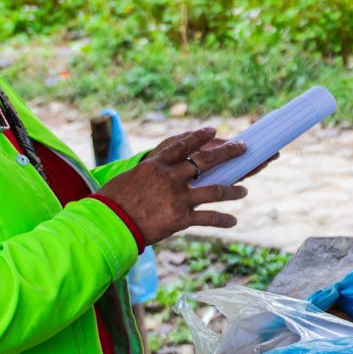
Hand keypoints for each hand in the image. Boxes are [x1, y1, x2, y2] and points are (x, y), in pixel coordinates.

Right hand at [97, 127, 248, 244]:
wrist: (108, 223)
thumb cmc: (114, 200)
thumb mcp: (132, 177)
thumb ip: (151, 172)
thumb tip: (164, 170)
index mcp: (157, 164)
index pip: (184, 145)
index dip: (200, 137)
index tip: (213, 130)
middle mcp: (171, 178)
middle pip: (206, 161)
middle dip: (228, 153)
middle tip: (243, 148)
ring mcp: (178, 198)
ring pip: (215, 190)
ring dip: (233, 190)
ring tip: (244, 190)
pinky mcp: (180, 218)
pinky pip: (209, 218)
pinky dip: (223, 220)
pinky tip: (234, 221)